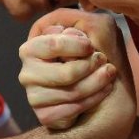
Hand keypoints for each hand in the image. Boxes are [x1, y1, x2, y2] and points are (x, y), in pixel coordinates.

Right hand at [20, 9, 121, 128]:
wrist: (110, 96)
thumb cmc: (100, 58)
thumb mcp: (96, 29)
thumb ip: (80, 23)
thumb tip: (67, 34)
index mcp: (33, 47)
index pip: (54, 44)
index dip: (80, 45)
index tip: (93, 46)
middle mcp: (27, 72)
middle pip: (65, 73)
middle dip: (91, 68)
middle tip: (105, 62)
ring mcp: (33, 95)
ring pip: (70, 93)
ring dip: (97, 84)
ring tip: (108, 76)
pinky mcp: (44, 115)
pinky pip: (70, 111)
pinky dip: (92, 101)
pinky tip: (102, 93)